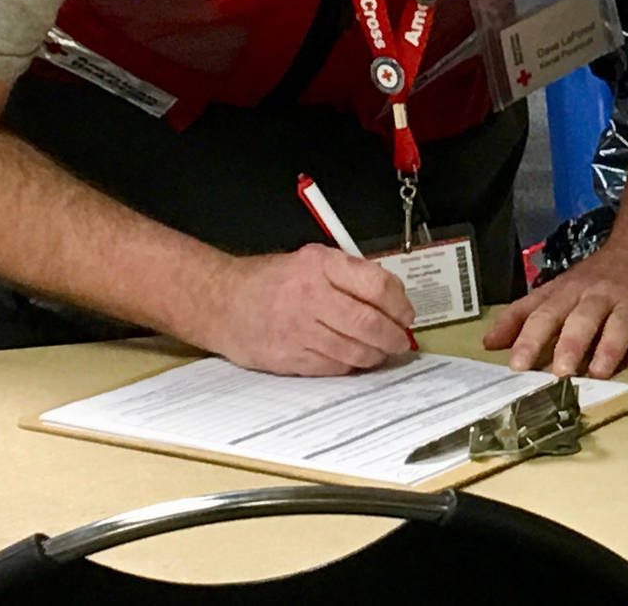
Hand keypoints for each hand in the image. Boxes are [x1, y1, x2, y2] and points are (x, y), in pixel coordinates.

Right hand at [197, 245, 415, 375]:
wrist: (221, 302)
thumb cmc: (270, 281)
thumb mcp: (311, 260)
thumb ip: (349, 275)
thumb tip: (392, 298)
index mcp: (320, 265)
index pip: (377, 286)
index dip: (400, 304)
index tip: (406, 314)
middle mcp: (310, 296)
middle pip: (369, 323)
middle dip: (394, 336)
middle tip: (401, 341)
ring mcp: (298, 330)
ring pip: (354, 350)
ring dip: (376, 355)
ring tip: (382, 352)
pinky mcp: (288, 357)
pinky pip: (333, 367)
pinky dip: (350, 365)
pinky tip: (354, 359)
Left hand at [482, 240, 627, 378]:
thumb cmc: (594, 278)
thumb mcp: (555, 289)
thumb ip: (522, 316)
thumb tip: (489, 343)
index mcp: (570, 293)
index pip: (546, 315)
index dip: (530, 339)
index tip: (517, 364)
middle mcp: (599, 296)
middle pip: (584, 318)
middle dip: (571, 344)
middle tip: (561, 373)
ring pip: (621, 323)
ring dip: (610, 347)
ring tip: (599, 372)